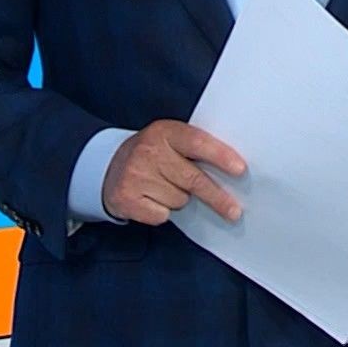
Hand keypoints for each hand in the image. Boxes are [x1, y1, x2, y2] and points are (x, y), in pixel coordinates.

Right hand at [102, 119, 246, 225]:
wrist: (107, 167)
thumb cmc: (152, 155)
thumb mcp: (170, 141)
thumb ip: (195, 149)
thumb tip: (233, 171)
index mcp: (164, 132)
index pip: (198, 142)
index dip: (221, 156)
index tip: (240, 170)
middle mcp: (148, 152)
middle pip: (193, 179)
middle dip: (217, 197)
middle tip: (234, 211)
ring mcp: (135, 175)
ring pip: (179, 200)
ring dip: (181, 200)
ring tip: (167, 188)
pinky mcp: (126, 198)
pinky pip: (162, 214)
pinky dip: (163, 212)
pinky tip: (153, 199)